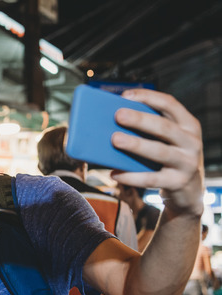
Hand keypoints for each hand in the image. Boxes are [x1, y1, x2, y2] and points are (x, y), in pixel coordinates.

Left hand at [111, 89, 203, 216]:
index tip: (125, 95)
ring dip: (135, 145)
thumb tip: (109, 124)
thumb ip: (149, 130)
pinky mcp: (178, 182)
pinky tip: (114, 174)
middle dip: (140, 120)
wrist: (188, 191)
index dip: (149, 97)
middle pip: (164, 127)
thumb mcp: (167, 141)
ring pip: (159, 152)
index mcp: (188, 125)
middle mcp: (191, 142)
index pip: (170, 104)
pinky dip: (131, 176)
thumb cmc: (168, 159)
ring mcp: (187, 163)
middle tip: (117, 115)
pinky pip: (151, 179)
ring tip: (114, 139)